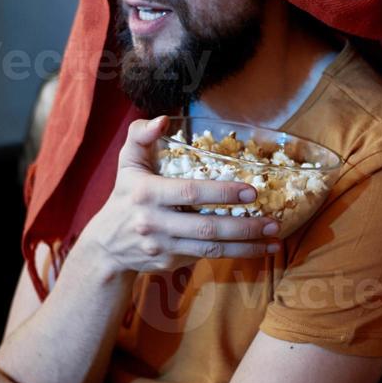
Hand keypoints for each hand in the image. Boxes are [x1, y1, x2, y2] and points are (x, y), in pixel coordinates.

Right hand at [80, 117, 280, 273]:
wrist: (107, 245)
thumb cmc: (125, 195)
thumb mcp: (127, 162)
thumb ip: (140, 135)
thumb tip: (163, 119)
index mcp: (147, 193)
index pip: (190, 193)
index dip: (222, 194)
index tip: (251, 191)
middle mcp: (155, 223)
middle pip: (206, 227)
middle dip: (243, 226)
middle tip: (273, 220)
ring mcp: (163, 246)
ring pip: (211, 248)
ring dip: (246, 245)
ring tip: (274, 239)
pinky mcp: (170, 263)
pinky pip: (207, 257)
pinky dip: (235, 255)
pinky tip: (258, 249)